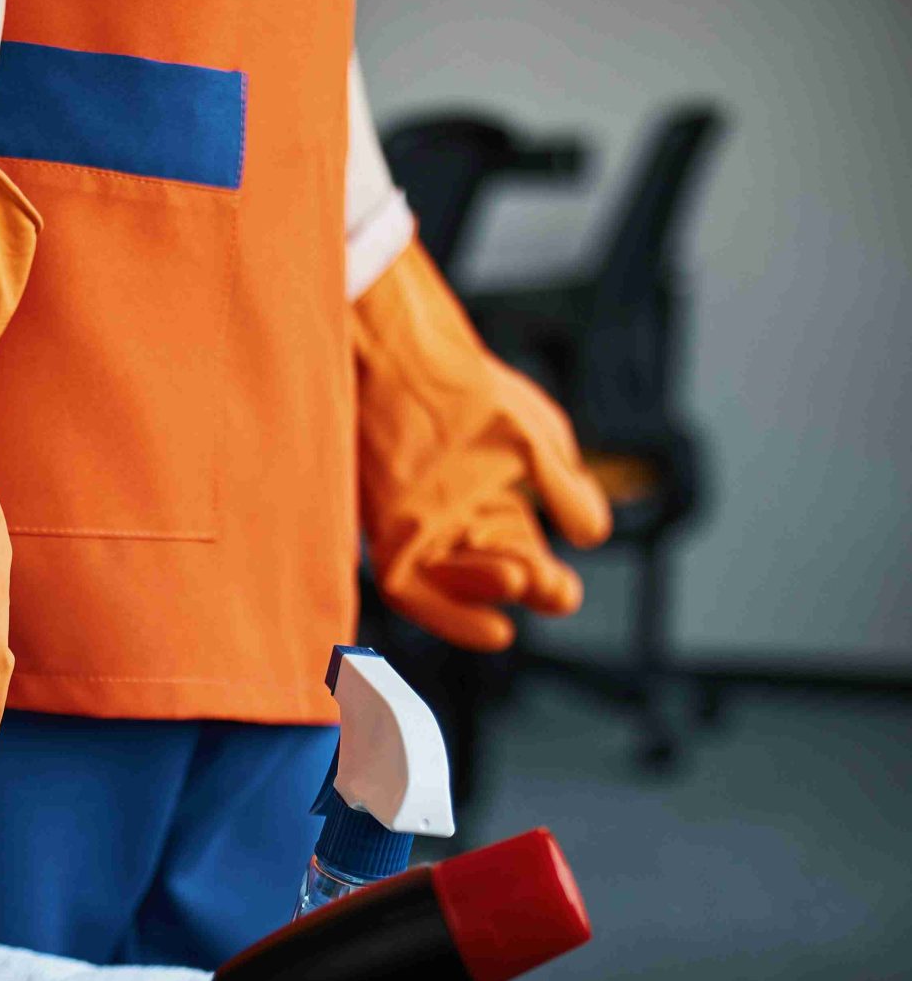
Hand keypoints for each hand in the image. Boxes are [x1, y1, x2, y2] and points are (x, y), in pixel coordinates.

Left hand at [354, 238, 611, 651]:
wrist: (402, 353)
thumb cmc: (468, 390)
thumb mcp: (532, 437)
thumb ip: (563, 485)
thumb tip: (595, 536)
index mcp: (494, 509)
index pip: (522, 559)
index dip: (546, 583)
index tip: (566, 592)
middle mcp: (455, 529)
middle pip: (494, 576)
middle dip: (528, 588)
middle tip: (560, 590)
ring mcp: (419, 531)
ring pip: (457, 584)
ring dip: (490, 593)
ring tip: (520, 578)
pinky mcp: (385, 533)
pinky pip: (413, 591)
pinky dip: (448, 613)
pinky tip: (490, 627)